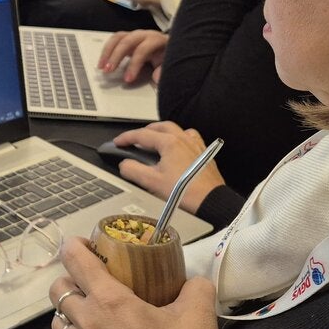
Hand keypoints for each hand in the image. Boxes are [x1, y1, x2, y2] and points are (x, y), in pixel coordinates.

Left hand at [50, 239, 230, 328]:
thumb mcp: (199, 314)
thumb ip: (194, 287)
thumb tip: (193, 281)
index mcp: (109, 302)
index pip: (75, 261)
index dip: (75, 246)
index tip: (85, 243)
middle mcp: (90, 324)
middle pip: (57, 291)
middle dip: (69, 278)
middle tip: (92, 278)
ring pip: (59, 323)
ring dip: (69, 311)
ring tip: (92, 308)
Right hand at [98, 30, 167, 83]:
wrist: (170, 47)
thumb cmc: (169, 55)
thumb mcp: (170, 63)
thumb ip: (165, 70)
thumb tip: (157, 77)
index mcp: (156, 40)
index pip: (142, 50)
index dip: (134, 65)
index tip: (128, 79)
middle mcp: (144, 35)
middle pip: (127, 41)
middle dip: (116, 56)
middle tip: (109, 71)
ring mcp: (134, 35)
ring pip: (118, 38)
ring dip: (107, 52)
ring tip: (102, 67)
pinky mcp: (127, 38)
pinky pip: (114, 41)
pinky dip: (106, 51)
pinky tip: (102, 62)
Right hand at [110, 122, 225, 212]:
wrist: (210, 202)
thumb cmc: (185, 192)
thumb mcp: (151, 182)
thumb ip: (132, 170)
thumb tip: (124, 164)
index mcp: (169, 143)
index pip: (142, 135)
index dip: (127, 137)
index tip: (118, 142)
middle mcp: (183, 140)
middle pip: (160, 127)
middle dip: (144, 131)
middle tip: (134, 139)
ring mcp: (195, 145)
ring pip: (176, 129)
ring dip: (162, 131)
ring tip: (155, 139)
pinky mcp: (204, 153)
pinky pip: (190, 137)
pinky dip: (180, 138)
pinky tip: (178, 146)